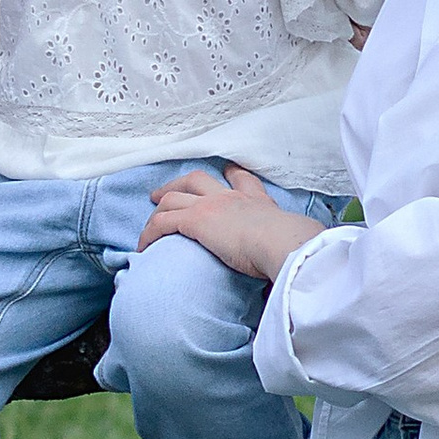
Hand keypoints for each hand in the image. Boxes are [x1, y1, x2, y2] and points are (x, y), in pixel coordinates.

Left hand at [138, 165, 325, 281]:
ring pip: (174, 196)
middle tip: (165, 192)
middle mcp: (233, 198)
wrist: (286, 243)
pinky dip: (150, 232)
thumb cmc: (294, 247)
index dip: (232, 174)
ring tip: (149, 217)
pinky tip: (144, 246)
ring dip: (159, 207)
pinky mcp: (196, 220)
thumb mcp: (293, 242)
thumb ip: (288, 248)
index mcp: (258, 202)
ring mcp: (212, 205)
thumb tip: (294, 269)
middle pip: (198, 179)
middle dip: (179, 183)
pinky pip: (162, 222)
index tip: (227, 170)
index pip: (243, 181)